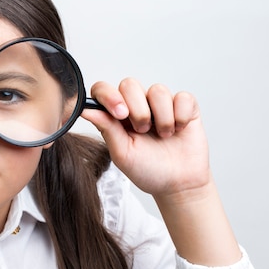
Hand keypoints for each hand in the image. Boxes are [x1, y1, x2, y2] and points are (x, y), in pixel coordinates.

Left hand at [82, 77, 240, 265]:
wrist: (177, 184)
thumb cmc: (147, 170)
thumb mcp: (122, 153)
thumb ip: (106, 128)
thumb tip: (84, 109)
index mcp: (116, 115)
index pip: (103, 90)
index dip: (109, 96)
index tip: (120, 114)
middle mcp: (137, 105)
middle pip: (129, 84)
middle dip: (138, 109)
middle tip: (143, 130)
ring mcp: (161, 104)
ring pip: (158, 90)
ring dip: (161, 116)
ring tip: (164, 135)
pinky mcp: (184, 106)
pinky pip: (182, 97)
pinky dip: (181, 115)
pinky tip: (179, 129)